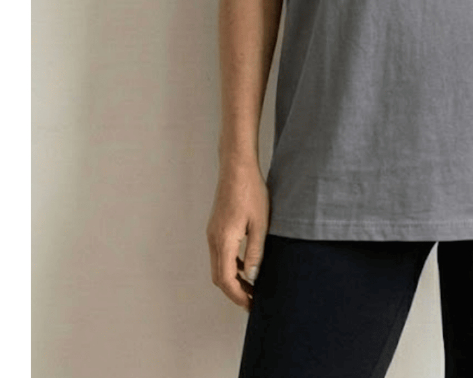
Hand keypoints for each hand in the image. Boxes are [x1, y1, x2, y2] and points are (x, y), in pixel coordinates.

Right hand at [206, 159, 269, 311]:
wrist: (237, 168)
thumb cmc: (251, 191)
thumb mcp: (260, 223)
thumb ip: (255, 252)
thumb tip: (253, 277)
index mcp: (223, 240)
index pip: (226, 279)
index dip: (238, 295)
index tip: (252, 304)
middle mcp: (213, 239)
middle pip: (219, 277)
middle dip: (235, 292)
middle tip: (253, 300)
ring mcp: (212, 233)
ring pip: (218, 266)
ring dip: (233, 279)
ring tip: (252, 286)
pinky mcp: (216, 227)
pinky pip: (220, 254)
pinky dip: (231, 266)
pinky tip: (246, 266)